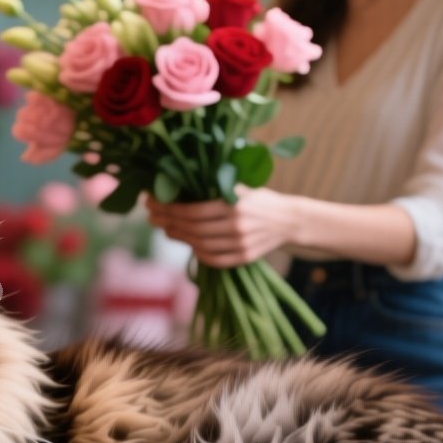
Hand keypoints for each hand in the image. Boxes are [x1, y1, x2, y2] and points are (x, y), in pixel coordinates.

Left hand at [145, 187, 300, 266]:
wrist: (290, 220)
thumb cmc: (259, 199)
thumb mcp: (241, 186)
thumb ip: (215, 185)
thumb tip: (178, 183)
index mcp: (234, 204)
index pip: (193, 211)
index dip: (168, 209)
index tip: (152, 203)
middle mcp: (238, 226)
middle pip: (193, 229)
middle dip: (167, 223)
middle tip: (152, 218)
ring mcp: (242, 244)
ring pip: (200, 245)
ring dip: (179, 237)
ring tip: (166, 229)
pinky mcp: (245, 258)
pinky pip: (214, 259)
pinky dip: (198, 253)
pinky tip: (188, 244)